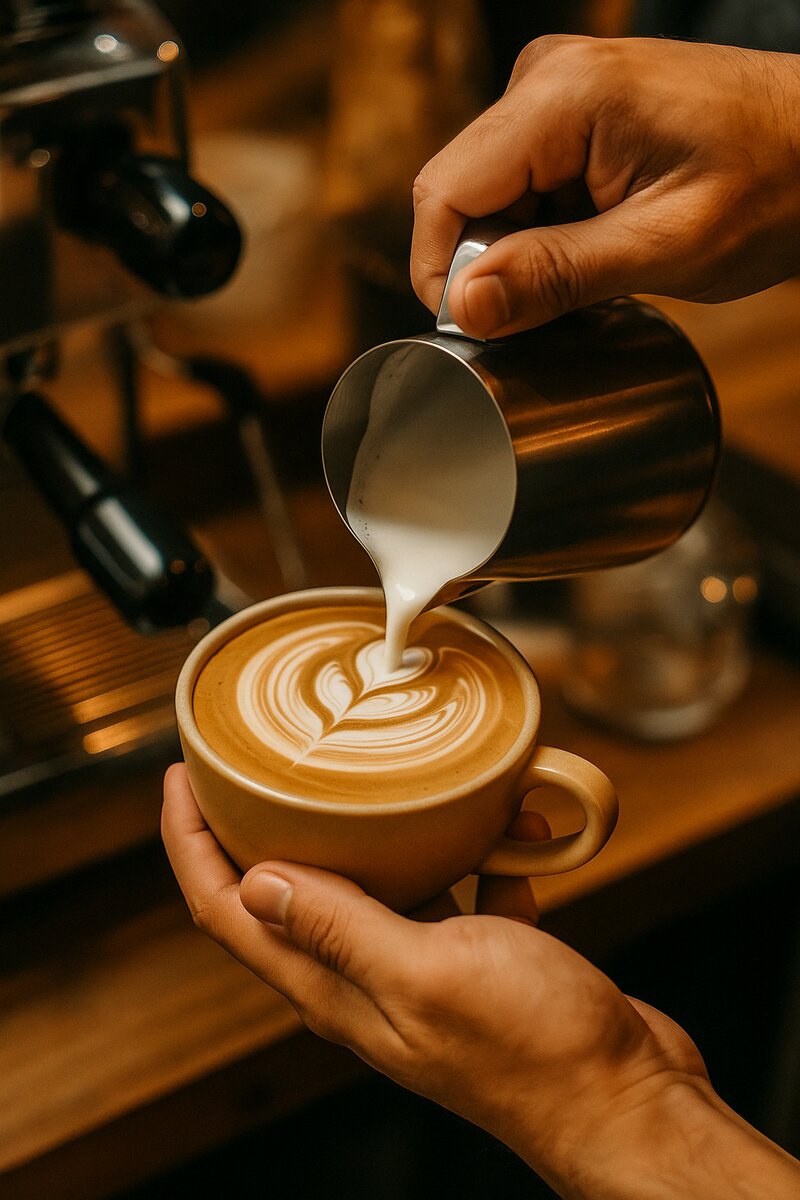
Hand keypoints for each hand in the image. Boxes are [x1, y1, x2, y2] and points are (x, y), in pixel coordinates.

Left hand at [161, 763, 799, 1198]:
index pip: (224, 909)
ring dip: (375, 829)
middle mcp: (361, 977)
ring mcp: (415, 967)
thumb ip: (338, 925)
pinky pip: (448, 887)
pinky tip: (506, 834)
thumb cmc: (532, 1048)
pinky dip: (469, 853)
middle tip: (258, 754)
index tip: (182, 775)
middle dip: (258, 821)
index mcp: (332, 986)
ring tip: (391, 772)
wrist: (624, 1095)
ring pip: (368, 881)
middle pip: (281, 888)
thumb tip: (253, 881)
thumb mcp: (425, 972)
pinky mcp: (470, 957)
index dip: (189, 841)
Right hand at [411, 36, 799, 337]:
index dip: (445, 273)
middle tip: (560, 303)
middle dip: (490, 264)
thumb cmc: (773, 183)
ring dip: (521, 252)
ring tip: (596, 268)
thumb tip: (464, 306)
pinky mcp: (569, 113)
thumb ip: (558, 274)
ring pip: (486, 197)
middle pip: (459, 194)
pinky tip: (596, 245)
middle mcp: (546, 77)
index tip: (483, 329)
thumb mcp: (666, 247)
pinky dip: (543, 232)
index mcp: (563, 95)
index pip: (444, 192)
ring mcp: (555, 91)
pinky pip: (520, 186)